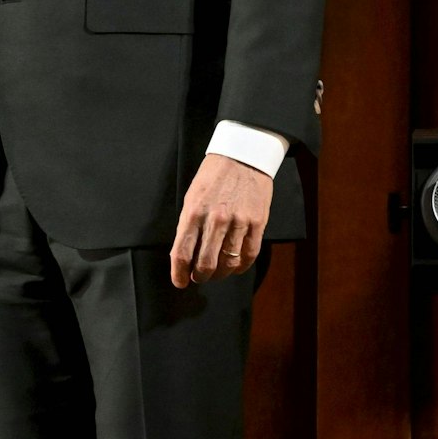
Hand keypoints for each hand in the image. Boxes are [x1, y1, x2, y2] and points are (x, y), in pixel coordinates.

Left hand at [168, 153, 269, 287]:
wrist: (242, 156)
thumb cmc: (212, 177)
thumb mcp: (191, 197)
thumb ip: (187, 225)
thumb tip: (182, 253)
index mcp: (194, 212)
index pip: (182, 252)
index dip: (179, 273)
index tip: (180, 282)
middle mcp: (216, 219)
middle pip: (206, 263)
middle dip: (200, 276)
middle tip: (199, 277)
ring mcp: (239, 222)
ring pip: (229, 262)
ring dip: (220, 274)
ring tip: (216, 274)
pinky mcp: (258, 223)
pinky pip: (250, 254)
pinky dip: (241, 267)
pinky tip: (235, 267)